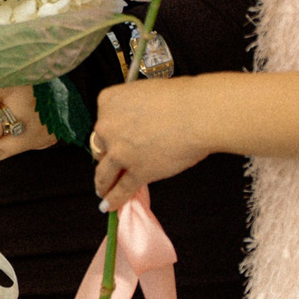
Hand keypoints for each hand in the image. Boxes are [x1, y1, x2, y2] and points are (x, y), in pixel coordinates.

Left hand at [91, 75, 212, 210]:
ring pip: (105, 172)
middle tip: (114, 161)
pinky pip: (122, 189)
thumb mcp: (144, 92)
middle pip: (101, 145)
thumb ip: (133, 109)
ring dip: (102, 183)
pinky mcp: (136, 172)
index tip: (118, 135)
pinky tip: (108, 206)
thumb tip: (138, 123)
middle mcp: (107, 127)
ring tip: (102, 190)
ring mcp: (120, 152)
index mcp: (108, 102)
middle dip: (108, 154)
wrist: (197, 114)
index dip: (113, 129)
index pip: (104, 120)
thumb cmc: (181, 99)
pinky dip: (114, 200)